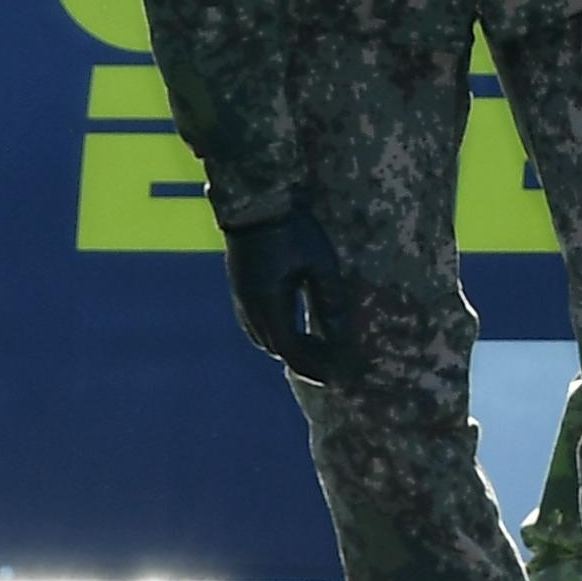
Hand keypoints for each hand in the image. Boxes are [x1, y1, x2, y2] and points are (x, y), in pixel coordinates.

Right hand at [223, 207, 342, 380]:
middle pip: (278, 348)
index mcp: (270, 304)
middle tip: (332, 364)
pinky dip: (276, 334)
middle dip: (304, 361)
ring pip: (264, 339)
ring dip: (289, 348)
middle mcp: (251, 308)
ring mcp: (242, 299)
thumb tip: (340, 337)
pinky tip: (293, 328)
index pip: (291, 351)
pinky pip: (256, 324)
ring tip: (316, 349)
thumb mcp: (320, 264)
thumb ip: (330, 302)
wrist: (257, 203)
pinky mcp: (241, 289)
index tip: (334, 377)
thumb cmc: (293, 230)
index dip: (313, 367)